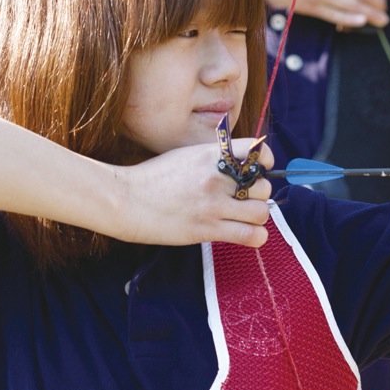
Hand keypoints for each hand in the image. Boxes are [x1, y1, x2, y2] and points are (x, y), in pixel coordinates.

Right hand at [109, 139, 274, 247]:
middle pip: (263, 187)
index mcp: (212, 155)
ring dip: (256, 216)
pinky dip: (256, 237)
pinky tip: (247, 234)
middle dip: (258, 195)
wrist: (124, 199)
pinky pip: (249, 235)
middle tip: (244, 200)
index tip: (258, 171)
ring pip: (261, 212)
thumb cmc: (153, 177)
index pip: (258, 152)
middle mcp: (217, 177)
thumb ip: (214, 158)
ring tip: (243, 218)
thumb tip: (240, 165)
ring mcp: (213, 204)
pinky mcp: (206, 228)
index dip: (265, 163)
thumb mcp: (187, 155)